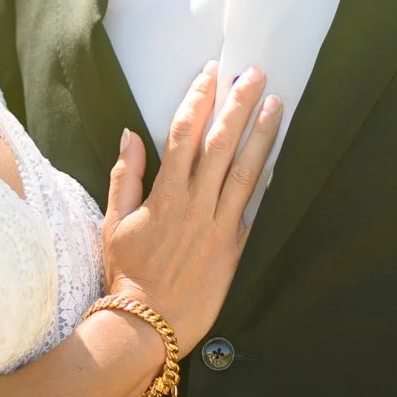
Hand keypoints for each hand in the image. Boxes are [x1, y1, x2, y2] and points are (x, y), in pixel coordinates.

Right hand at [99, 61, 283, 349]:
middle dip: (237, 105)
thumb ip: (125, 175)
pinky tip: (281, 158)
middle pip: (219, 144)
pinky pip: (255, 210)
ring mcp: (217, 226)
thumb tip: (130, 133)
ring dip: (261, 135)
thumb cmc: (127, 273)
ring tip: (276, 104)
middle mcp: (193, 204)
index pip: (183, 134)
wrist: (147, 323)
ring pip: (244, 171)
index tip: (212, 73)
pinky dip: (268, 182)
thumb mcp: (115, 222)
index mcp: (164, 194)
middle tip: (254, 73)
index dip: (198, 100)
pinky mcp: (234, 248)